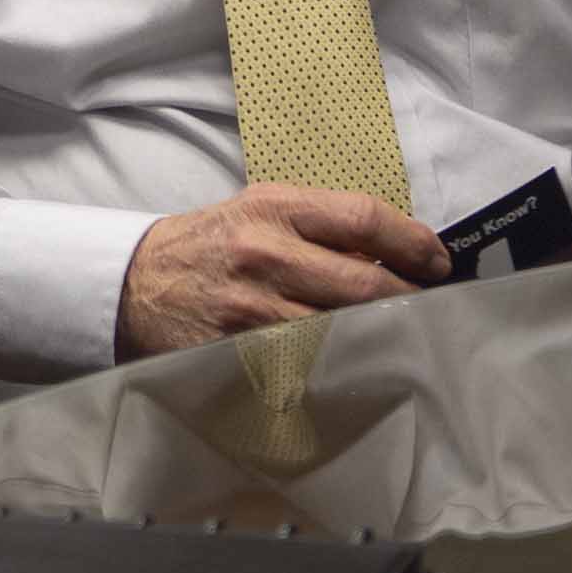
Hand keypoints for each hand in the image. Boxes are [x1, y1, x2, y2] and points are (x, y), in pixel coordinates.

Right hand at [117, 186, 448, 358]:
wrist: (134, 284)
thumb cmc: (208, 247)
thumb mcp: (257, 212)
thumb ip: (319, 225)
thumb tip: (393, 252)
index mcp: (273, 209)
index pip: (364, 218)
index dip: (414, 242)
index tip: (437, 262)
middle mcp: (264, 254)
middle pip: (365, 281)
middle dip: (410, 297)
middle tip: (430, 306)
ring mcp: (253, 308)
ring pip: (345, 328)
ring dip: (383, 335)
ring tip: (401, 335)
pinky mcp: (242, 352)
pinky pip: (311, 364)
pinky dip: (341, 363)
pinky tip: (352, 361)